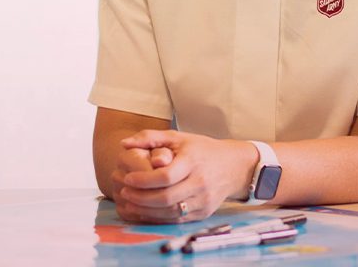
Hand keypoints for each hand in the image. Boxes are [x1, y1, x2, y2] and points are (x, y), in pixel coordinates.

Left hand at [114, 130, 256, 222]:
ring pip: (171, 212)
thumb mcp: (178, 137)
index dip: (144, 180)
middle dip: (141, 198)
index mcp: (193, 161)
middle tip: (124, 193)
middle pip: (167, 197)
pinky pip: (178, 220)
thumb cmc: (201, 150)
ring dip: (147, 210)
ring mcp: (204, 200)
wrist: (233, 167)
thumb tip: (124, 143)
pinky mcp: (204, 213)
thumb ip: (150, 137)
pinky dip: (159, 218)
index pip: (166, 176)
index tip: (128, 178)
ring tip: (130, 203)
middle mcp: (201, 183)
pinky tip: (145, 211)